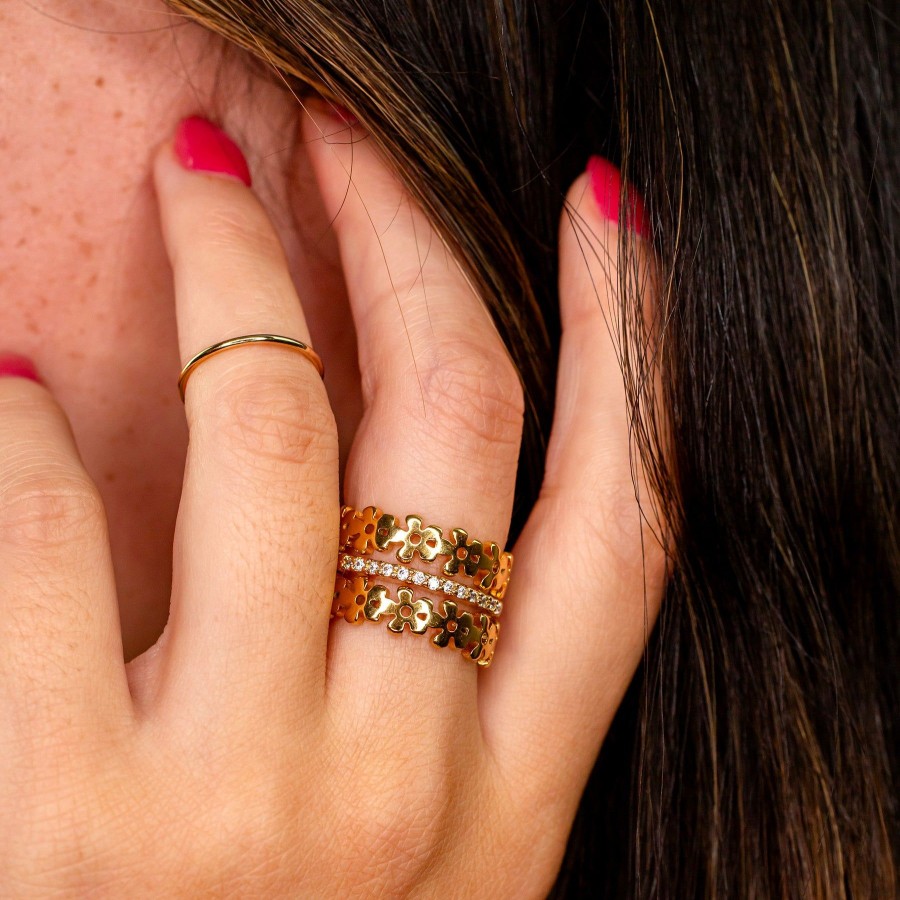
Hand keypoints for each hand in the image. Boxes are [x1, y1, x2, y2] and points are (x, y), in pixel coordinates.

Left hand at [0, 112, 664, 895]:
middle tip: (348, 140)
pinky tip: (15, 369)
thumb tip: (423, 472)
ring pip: (278, 435)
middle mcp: (412, 784)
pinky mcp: (68, 822)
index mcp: (514, 792)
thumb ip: (448, 680)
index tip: (600, 210)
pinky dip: (28, 422)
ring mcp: (250, 805)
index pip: (618, 513)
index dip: (632, 340)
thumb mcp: (431, 846)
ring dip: (237, 272)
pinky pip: (49, 534)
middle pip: (452, 424)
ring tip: (201, 175)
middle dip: (410, 241)